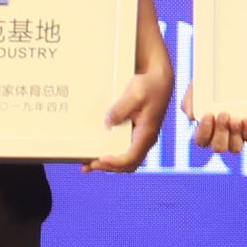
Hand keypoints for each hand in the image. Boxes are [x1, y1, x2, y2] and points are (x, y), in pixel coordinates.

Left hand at [86, 55, 171, 173]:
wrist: (159, 79)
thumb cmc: (149, 85)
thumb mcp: (135, 94)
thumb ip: (121, 109)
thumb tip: (107, 122)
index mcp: (147, 134)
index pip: (131, 158)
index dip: (115, 162)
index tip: (101, 159)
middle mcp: (144, 140)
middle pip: (127, 165)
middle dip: (108, 167)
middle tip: (89, 165)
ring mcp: (140, 137)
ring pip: (125, 160)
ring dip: (107, 165)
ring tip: (87, 165)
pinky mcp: (134, 132)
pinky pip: (123, 149)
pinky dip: (110, 155)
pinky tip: (97, 153)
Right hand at [183, 84, 246, 157]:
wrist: (233, 74)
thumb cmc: (208, 83)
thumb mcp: (195, 89)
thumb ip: (188, 103)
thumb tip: (193, 118)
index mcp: (205, 128)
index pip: (201, 140)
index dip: (204, 132)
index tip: (209, 114)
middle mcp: (221, 135)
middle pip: (218, 148)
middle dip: (220, 132)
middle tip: (223, 114)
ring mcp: (237, 134)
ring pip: (235, 148)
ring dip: (235, 135)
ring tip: (235, 118)